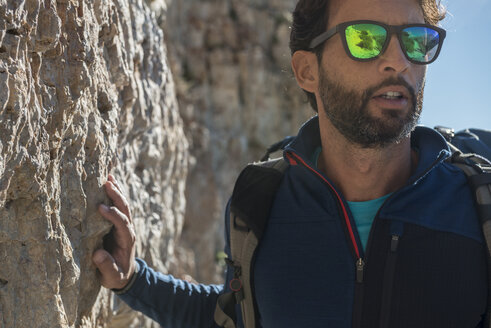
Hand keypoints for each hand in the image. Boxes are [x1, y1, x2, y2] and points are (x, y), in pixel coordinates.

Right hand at [92, 174, 135, 289]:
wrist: (125, 274)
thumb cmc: (117, 276)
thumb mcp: (112, 277)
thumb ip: (106, 267)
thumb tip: (98, 254)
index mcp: (127, 241)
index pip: (122, 224)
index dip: (114, 215)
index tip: (101, 207)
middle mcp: (128, 230)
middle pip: (126, 210)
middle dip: (117, 196)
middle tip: (107, 183)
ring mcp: (125, 225)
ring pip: (124, 205)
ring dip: (118, 191)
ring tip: (109, 177)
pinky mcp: (120, 223)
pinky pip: (119, 206)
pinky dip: (115, 193)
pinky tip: (110, 181)